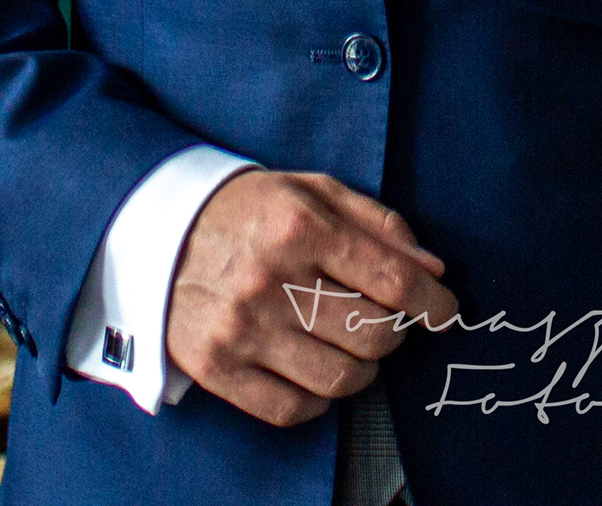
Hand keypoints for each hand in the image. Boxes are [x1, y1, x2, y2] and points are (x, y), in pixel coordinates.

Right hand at [168, 169, 462, 427]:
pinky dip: (319, 399)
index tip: (445, 312)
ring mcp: (240, 329)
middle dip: (394, 333)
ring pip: (340, 378)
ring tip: (353, 348)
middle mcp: (269, 280)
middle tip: (385, 321)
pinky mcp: (216, 368)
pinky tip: (317, 371)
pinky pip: (292, 409)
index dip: (433, 304)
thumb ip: (379, 224)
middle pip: (373, 334)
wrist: (155, 233)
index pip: (393, 281)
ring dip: (362, 369)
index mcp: (300, 227)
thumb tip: (434, 271)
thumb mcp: (314, 192)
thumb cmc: (249, 211)